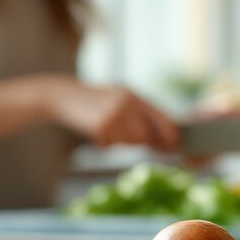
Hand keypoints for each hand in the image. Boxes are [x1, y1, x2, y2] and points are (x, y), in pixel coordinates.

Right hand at [50, 80, 178, 150]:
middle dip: (141, 142)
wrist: (64, 96)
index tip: (174, 144)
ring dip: (119, 141)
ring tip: (106, 128)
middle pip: (145, 134)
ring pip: (128, 142)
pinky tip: (96, 130)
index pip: (160, 116)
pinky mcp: (100, 124)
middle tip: (125, 136)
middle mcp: (126, 102)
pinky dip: (104, 142)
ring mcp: (113, 113)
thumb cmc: (95, 102)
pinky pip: (111, 144)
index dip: (169, 133)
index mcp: (133, 95)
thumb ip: (138, 115)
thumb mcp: (119, 100)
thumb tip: (159, 139)